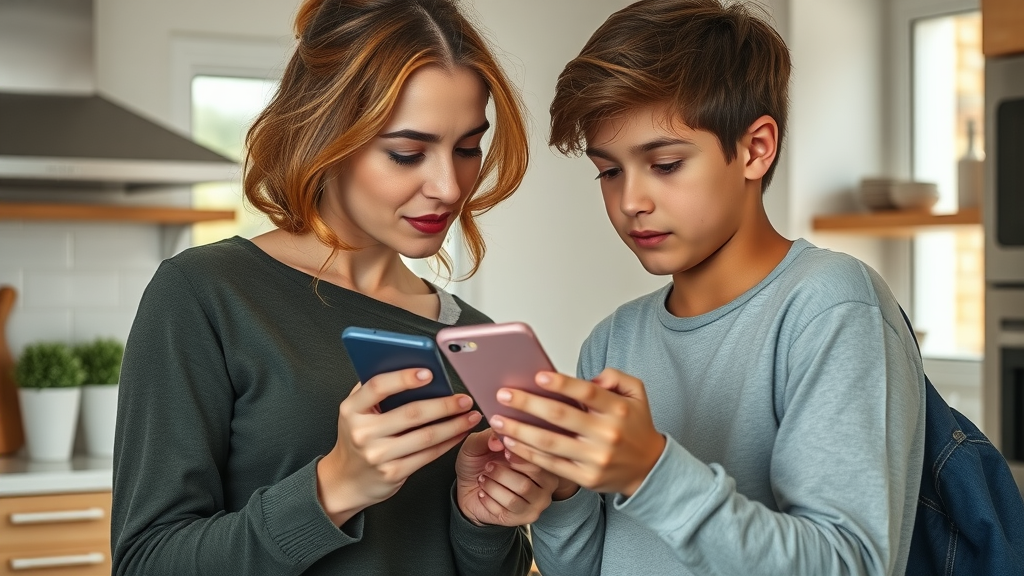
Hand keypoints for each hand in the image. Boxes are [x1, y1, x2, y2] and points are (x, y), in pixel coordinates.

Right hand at [316, 368, 480, 525]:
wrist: (346, 481)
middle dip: (444, 404)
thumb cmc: (356, 438)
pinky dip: (448, 442)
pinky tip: (459, 433)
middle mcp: (363, 432)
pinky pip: (428, 455)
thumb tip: (411, 365)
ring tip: (470, 415)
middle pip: (411, 413)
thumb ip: (376, 389)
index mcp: (352, 409)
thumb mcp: (357, 411)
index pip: (378, 386)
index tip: (429, 372)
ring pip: (425, 436)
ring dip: (454, 425)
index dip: (404, 378)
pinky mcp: (393, 473)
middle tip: (463, 398)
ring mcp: (378, 455)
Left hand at [455, 430, 558, 525]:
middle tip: (488, 466)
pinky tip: (482, 493)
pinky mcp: (521, 518)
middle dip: (501, 474)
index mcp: (543, 460)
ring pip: (513, 500)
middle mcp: (546, 484)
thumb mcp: (479, 444)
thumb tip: (498, 441)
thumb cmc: (481, 461)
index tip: (504, 449)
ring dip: (492, 487)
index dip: (520, 456)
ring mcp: (535, 504)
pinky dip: (488, 500)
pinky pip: (503, 512)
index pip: (540, 461)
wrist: (468, 488)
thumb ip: (488, 437)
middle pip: (525, 484)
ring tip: (483, 479)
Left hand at [491, 368, 664, 496]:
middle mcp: (606, 434)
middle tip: (503, 394)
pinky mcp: (585, 478)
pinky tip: (510, 443)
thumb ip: (615, 377)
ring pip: (550, 443)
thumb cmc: (635, 426)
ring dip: (519, 431)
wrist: (649, 468)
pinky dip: (528, 454)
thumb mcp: (636, 393)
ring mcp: (595, 459)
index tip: (538, 375)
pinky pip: (551, 465)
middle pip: (561, 417)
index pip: (587, 393)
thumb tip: (589, 378)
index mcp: (618, 410)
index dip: (562, 384)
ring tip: (498, 420)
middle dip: (528, 404)